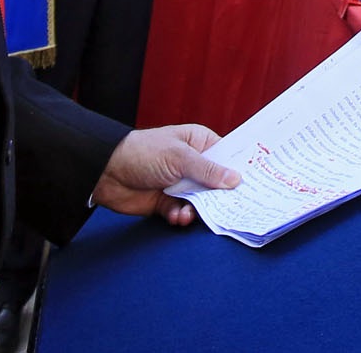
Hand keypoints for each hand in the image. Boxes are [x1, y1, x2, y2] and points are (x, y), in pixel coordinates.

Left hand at [90, 125, 238, 226]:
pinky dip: (181, 217)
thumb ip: (208, 171)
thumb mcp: (180, 158)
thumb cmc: (144, 152)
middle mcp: (192, 164)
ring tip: (188, 214)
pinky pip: (183, 213)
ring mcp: (180, 184)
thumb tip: (236, 179)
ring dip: (197, 210)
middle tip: (230, 209)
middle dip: (220, 197)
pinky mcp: (167, 202)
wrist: (106, 172)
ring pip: (201, 202)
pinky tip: (176, 216)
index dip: (239, 170)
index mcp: (199, 143)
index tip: (254, 185)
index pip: (226, 157)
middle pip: (216, 183)